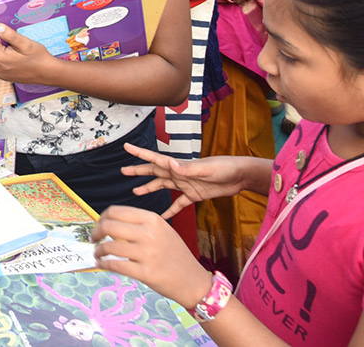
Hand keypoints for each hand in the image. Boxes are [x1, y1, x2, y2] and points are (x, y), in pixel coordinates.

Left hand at [0, 24, 56, 85]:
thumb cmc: (38, 59)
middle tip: (15, 45)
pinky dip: (4, 57)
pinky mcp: (1, 75)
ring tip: (17, 52)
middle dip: (1, 41)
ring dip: (2, 49)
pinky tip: (16, 58)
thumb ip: (9, 34)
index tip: (9, 34)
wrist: (47, 73)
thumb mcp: (25, 43)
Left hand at [93, 205, 211, 307]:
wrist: (193, 281)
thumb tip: (108, 221)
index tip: (99, 224)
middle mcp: (149, 234)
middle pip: (108, 226)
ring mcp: (147, 254)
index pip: (116, 211)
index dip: (102, 217)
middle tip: (93, 238)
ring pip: (109, 247)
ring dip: (98, 250)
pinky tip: (101, 264)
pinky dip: (103, 264)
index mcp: (152, 219)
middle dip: (96, 232)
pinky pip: (115, 265)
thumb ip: (138, 224)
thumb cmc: (174, 254)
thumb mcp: (161, 230)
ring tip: (98, 253)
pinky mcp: (145, 273)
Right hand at [117, 141, 251, 218]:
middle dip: (138, 171)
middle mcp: (179, 174)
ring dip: (149, 188)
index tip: (127, 147)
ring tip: (136, 192)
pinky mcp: (194, 195)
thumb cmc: (224, 168)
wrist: (240, 177)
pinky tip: (163, 216)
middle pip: (154, 172)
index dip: (140, 153)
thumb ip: (187, 168)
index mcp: (179, 166)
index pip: (155, 159)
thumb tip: (170, 164)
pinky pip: (178, 203)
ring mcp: (186, 184)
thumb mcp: (205, 168)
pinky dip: (170, 209)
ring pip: (163, 186)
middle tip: (124, 171)